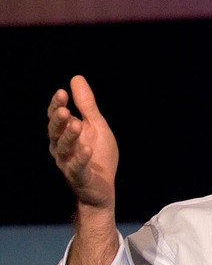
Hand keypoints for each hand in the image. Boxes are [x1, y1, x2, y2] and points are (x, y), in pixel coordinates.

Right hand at [48, 76, 118, 209]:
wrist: (104, 186)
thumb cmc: (98, 155)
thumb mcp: (96, 126)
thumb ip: (87, 105)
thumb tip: (76, 78)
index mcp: (64, 133)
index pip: (56, 117)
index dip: (56, 105)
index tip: (62, 92)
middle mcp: (61, 148)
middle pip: (55, 132)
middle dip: (58, 120)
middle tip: (64, 109)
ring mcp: (68, 163)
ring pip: (63, 149)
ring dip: (69, 137)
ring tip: (76, 125)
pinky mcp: (79, 177)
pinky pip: (77, 168)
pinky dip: (81, 158)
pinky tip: (87, 149)